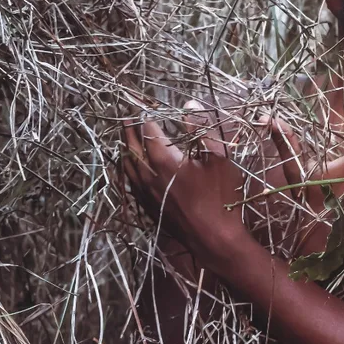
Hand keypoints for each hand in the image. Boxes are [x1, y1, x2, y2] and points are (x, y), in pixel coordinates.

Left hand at [121, 107, 262, 265]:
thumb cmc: (219, 196)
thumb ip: (202, 130)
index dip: (144, 117)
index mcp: (164, 160)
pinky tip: (130, 170)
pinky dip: (127, 171)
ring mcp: (146, 194)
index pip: (148, 132)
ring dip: (125, 150)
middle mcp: (148, 176)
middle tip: (126, 118)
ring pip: (127, 167)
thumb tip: (189, 106)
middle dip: (129, 131)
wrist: (213, 238)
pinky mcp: (148, 207)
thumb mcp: (218, 158)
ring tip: (124, 140)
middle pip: (132, 148)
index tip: (141, 106)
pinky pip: (130, 184)